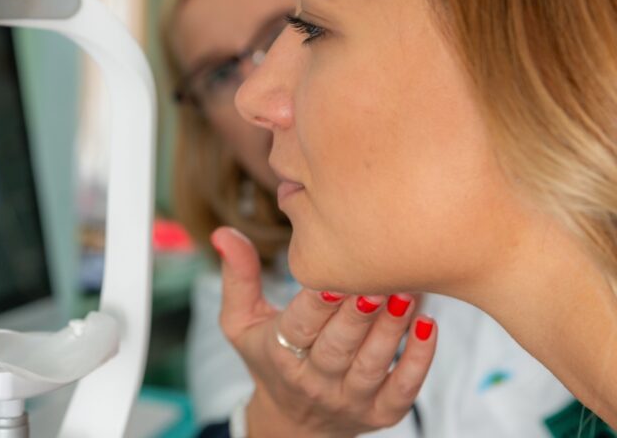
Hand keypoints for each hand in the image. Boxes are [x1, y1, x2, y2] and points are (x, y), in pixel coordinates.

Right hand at [211, 227, 436, 437]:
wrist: (294, 422)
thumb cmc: (268, 357)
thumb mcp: (241, 321)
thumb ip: (237, 276)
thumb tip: (223, 233)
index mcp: (279, 355)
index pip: (298, 327)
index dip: (316, 304)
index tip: (333, 275)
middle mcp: (313, 381)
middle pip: (338, 347)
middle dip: (359, 313)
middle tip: (380, 278)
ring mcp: (349, 400)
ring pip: (372, 364)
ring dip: (393, 329)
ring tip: (409, 292)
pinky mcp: (382, 413)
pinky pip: (403, 388)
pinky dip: (418, 360)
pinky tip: (428, 326)